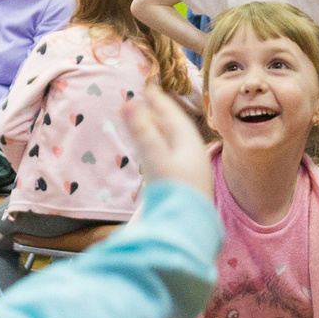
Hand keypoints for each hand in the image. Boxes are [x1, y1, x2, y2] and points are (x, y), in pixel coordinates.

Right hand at [127, 83, 213, 197]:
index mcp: (189, 145)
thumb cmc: (173, 191)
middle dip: (159, 114)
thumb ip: (142, 131)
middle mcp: (192, 155)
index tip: (149, 87)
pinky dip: (160, 148)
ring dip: (158, 130)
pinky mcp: (183, 185)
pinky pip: (170, 157)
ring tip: (146, 122)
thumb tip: (127, 102)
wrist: (188, 230)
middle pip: (174, 128)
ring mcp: (189, 171)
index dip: (160, 101)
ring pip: (172, 143)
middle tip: (146, 100)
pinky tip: (154, 153)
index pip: (173, 116)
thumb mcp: (155, 158)